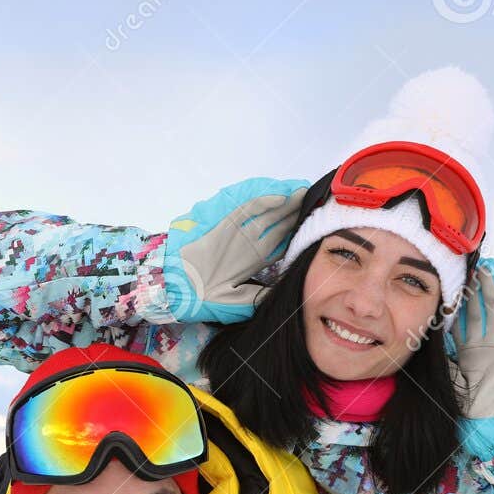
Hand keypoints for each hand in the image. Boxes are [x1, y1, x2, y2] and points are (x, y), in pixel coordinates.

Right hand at [163, 178, 311, 322]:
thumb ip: (261, 296)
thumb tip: (286, 294)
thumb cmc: (201, 297)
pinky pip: (248, 208)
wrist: (172, 286)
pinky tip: (282, 195)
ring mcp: (238, 231)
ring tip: (306, 191)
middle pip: (281, 224)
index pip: (284, 242)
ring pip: (269, 212)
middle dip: (299, 213)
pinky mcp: (225, 222)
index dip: (301, 234)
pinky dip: (264, 201)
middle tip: (320, 200)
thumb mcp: (238, 301)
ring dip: (287, 202)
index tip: (320, 226)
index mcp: (254, 259)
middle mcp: (250, 242)